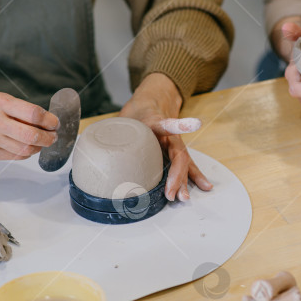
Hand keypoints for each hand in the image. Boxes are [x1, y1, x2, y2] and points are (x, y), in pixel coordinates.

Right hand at [0, 92, 58, 159]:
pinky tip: (27, 147)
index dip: (49, 120)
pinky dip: (25, 153)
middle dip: (48, 138)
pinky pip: (14, 157)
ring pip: (25, 149)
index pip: (33, 113)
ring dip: (39, 147)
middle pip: (31, 136)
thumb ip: (16, 109)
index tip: (54, 122)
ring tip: (42, 141)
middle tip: (53, 135)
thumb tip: (43, 120)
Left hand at [120, 73, 211, 201]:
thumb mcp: (124, 117)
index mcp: (157, 122)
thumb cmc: (135, 113)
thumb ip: (113, 130)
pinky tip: (206, 186)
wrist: (152, 102)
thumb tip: (94, 151)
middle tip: (170, 194)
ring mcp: (176, 145)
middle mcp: (171, 136)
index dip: (178, 127)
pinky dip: (195, 177)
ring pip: (184, 164)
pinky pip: (188, 166)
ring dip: (185, 182)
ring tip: (185, 198)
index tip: (193, 126)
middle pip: (178, 155)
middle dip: (176, 176)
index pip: (167, 126)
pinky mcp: (177, 152)